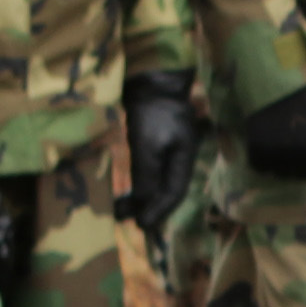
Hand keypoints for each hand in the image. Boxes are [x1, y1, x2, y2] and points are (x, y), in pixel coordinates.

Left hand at [123, 70, 202, 234]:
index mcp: (184, 160)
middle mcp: (177, 159)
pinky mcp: (152, 145)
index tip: (142, 226)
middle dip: (149, 209)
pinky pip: (146, 173)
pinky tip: (123, 193)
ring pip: (155, 184)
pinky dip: (136, 184)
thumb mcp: (148, 145)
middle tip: (130, 223)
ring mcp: (166, 152)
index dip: (159, 212)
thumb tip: (142, 204)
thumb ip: (146, 175)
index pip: (174, 193)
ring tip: (121, 212)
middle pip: (165, 192)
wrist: (150, 81)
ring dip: (140, 199)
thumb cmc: (153, 112)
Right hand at [240, 79, 305, 181]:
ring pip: (286, 174)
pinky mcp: (257, 150)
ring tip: (285, 140)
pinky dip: (266, 159)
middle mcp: (305, 151)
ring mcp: (280, 152)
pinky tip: (270, 140)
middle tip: (301, 139)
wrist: (274, 76)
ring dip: (287, 164)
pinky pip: (263, 168)